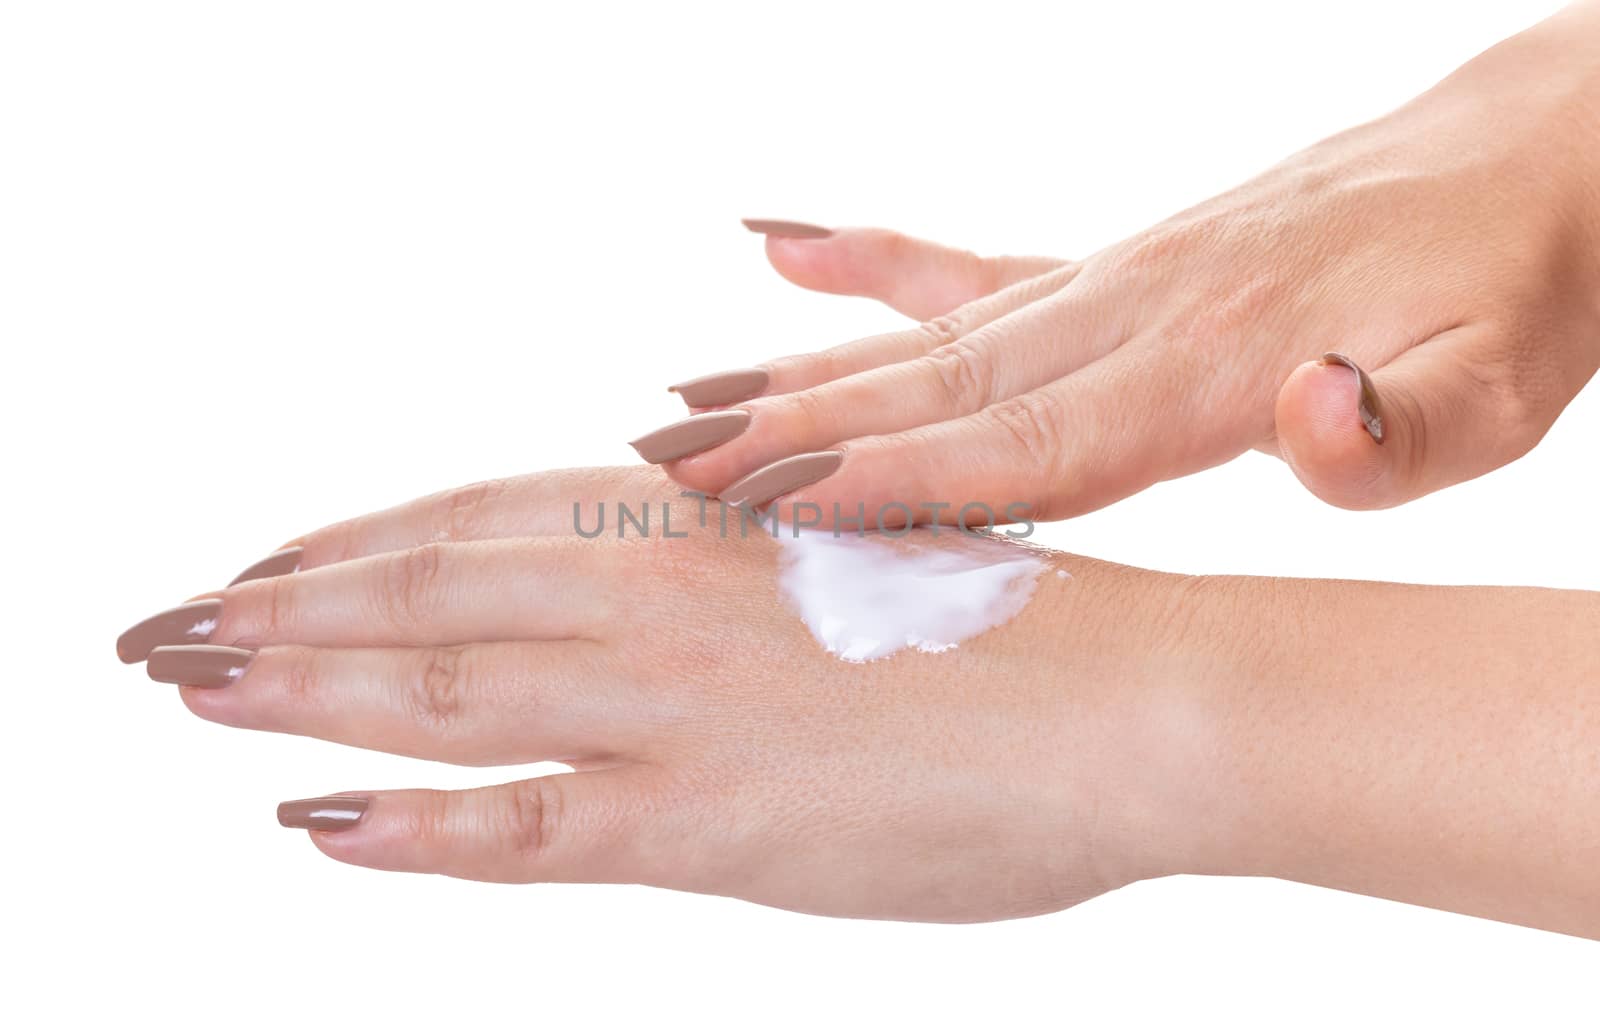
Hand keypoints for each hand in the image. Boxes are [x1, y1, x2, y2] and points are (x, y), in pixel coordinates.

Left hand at [114, 466, 1196, 920]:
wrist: (1137, 700)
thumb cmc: (1015, 631)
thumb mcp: (845, 563)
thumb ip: (729, 579)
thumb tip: (649, 583)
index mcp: (701, 523)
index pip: (476, 513)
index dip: (352, 537)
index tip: (267, 560)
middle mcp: (660, 594)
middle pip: (424, 590)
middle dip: (281, 611)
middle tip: (166, 627)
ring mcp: (673, 706)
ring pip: (439, 689)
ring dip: (300, 691)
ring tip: (189, 691)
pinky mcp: (709, 822)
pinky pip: (525, 827)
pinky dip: (413, 829)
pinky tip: (317, 827)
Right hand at [638, 4, 1599, 521]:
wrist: (1535, 160)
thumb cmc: (1513, 290)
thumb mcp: (1502, 386)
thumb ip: (1404, 430)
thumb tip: (1304, 419)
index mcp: (1204, 363)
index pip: (1016, 438)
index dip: (888, 474)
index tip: (762, 498)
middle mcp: (1128, 311)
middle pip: (931, 387)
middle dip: (789, 434)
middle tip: (661, 466)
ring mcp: (1109, 280)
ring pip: (924, 337)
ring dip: (797, 372)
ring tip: (679, 400)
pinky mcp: (1114, 266)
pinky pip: (968, 264)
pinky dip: (870, 260)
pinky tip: (787, 246)